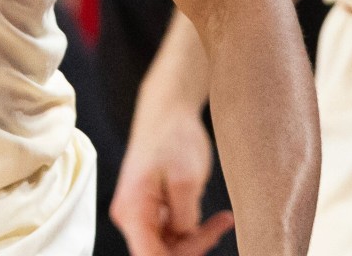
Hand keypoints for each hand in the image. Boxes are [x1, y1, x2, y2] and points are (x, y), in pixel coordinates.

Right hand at [116, 104, 232, 255]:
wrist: (167, 109)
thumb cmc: (174, 137)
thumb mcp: (188, 181)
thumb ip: (185, 219)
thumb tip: (185, 238)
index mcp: (133, 211)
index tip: (205, 242)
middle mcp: (130, 216)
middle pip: (160, 254)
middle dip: (193, 247)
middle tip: (220, 226)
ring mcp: (139, 214)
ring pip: (169, 245)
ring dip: (197, 239)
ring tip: (222, 220)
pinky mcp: (149, 209)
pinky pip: (171, 232)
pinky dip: (194, 230)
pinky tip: (216, 219)